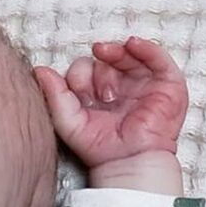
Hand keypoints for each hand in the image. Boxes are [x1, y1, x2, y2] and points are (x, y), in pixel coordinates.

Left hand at [33, 37, 187, 169]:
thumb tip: (39, 70)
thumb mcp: (69, 121)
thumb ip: (54, 96)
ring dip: (115, 52)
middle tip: (98, 89)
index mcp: (96, 95)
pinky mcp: (166, 83)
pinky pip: (157, 57)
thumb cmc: (99, 148)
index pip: (85, 71)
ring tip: (106, 53)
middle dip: (99, 68)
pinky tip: (131, 44)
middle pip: (105, 62)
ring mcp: (142, 84)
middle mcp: (119, 87)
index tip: (78, 92)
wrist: (127, 162)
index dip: (79, 76)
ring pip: (128, 56)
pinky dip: (145, 48)